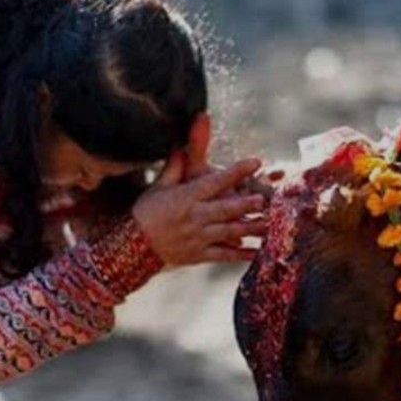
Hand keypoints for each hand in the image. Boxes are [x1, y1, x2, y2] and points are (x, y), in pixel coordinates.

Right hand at [130, 152, 266, 264]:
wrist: (131, 247)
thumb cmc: (146, 212)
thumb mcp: (158, 187)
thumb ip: (174, 167)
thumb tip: (181, 145)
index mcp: (186, 197)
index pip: (215, 181)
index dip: (237, 171)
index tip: (255, 162)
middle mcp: (194, 217)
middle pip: (226, 208)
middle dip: (247, 204)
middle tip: (266, 198)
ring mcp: (198, 237)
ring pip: (229, 231)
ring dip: (250, 227)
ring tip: (269, 223)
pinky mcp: (199, 255)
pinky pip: (224, 255)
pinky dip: (242, 254)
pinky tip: (258, 252)